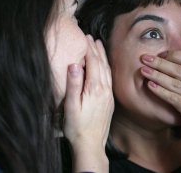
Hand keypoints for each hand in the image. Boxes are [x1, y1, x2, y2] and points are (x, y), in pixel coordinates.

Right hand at [63, 35, 113, 171]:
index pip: (93, 63)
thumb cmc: (77, 127)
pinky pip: (109, 78)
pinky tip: (104, 65)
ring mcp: (109, 95)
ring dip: (103, 56)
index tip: (85, 37)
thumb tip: (75, 64)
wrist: (91, 144)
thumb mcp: (71, 107)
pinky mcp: (109, 100)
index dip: (89, 49)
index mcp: (95, 89)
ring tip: (99, 45)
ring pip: (107, 70)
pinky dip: (106, 67)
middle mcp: (105, 90)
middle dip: (96, 49)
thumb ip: (73, 85)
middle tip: (91, 36)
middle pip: (102, 64)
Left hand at [140, 51, 180, 158]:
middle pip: (180, 70)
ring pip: (176, 83)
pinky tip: (150, 86)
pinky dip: (161, 91)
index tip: (159, 54)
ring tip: (144, 71)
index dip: (174, 55)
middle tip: (145, 58)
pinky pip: (174, 98)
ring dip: (157, 76)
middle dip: (160, 63)